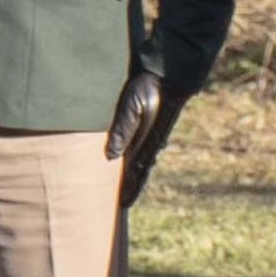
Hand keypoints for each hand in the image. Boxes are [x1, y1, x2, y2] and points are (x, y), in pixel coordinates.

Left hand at [107, 74, 183, 207]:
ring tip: (119, 184)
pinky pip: (133, 143)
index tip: (123, 205)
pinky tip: (122, 158)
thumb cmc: (149, 87)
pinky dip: (128, 154)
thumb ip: (123, 128)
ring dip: (128, 171)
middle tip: (121, 202)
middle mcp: (148, 140)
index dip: (131, 188)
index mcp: (148, 141)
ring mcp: (147, 132)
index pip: (138, 171)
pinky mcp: (142, 120)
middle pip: (137, 169)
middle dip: (129, 184)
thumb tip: (110, 156)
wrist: (165, 71)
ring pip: (136, 158)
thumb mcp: (133, 107)